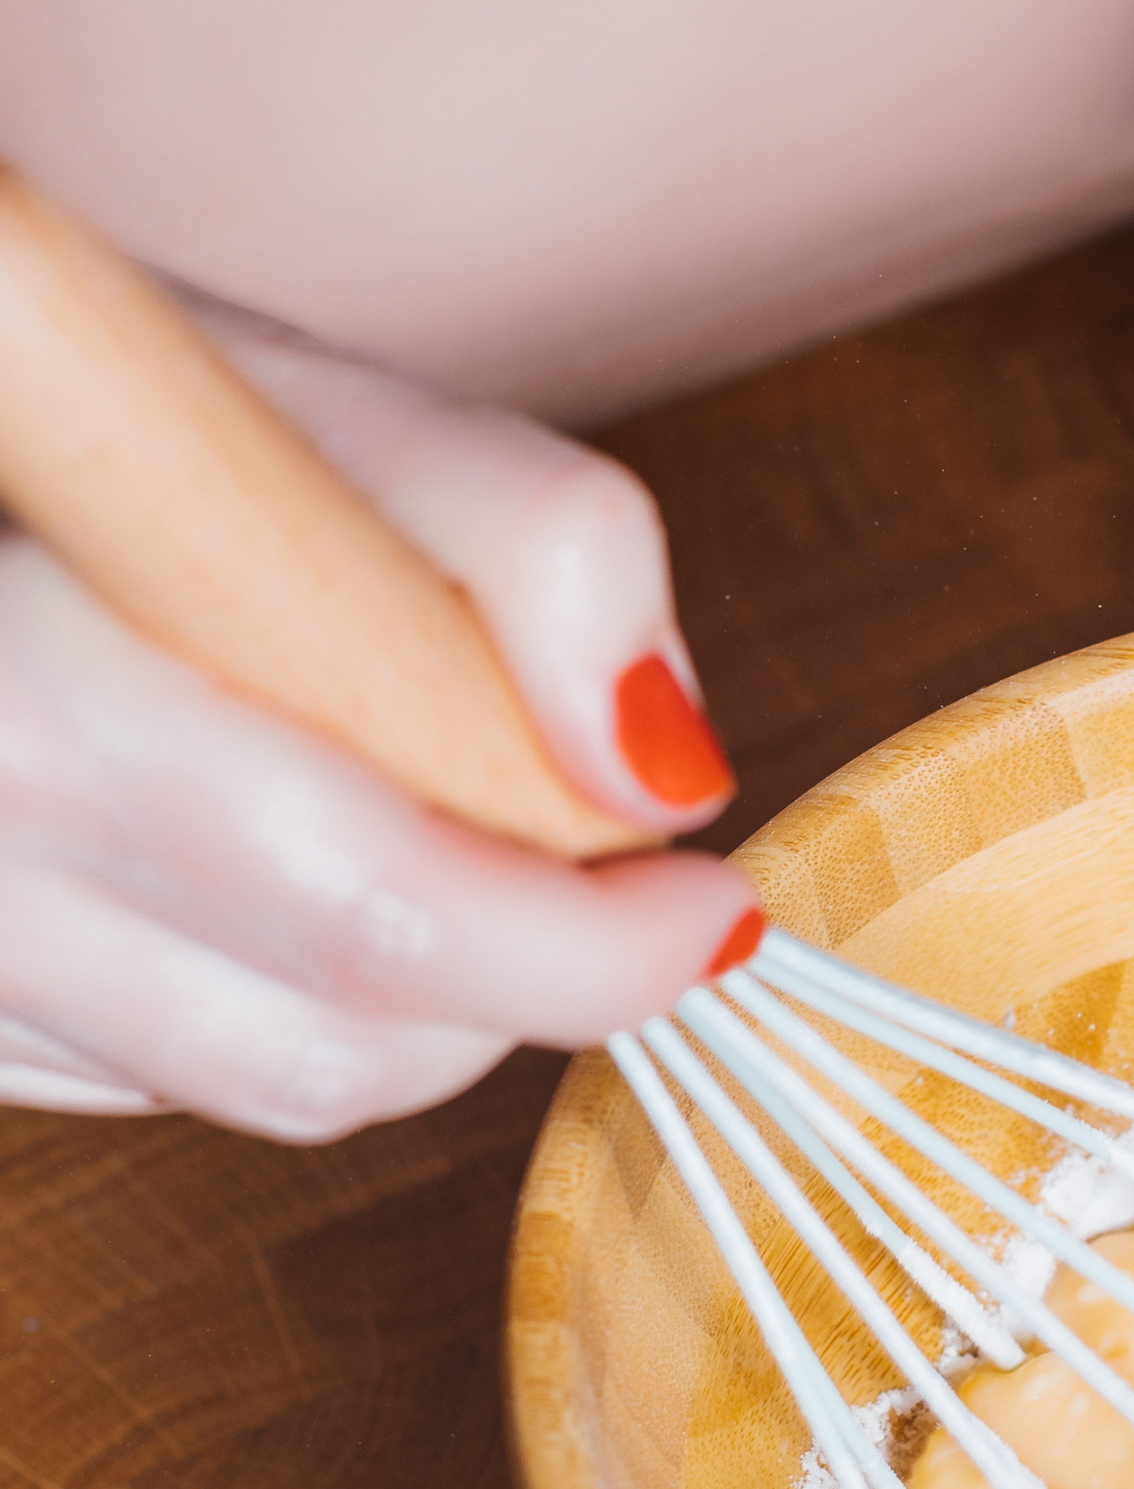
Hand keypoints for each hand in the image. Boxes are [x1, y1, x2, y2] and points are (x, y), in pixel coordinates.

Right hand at [0, 309, 756, 1137]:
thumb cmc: (143, 421)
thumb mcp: (334, 407)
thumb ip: (539, 544)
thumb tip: (666, 772)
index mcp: (37, 694)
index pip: (363, 909)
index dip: (580, 949)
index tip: (712, 903)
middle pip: (341, 1038)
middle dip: (525, 967)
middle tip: (596, 852)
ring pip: (285, 1081)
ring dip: (432, 994)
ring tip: (435, 819)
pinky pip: (194, 1078)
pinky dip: (306, 996)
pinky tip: (292, 856)